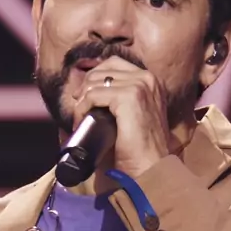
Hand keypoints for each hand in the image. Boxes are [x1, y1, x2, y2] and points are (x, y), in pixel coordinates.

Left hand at [73, 55, 170, 178]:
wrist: (151, 167)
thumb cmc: (139, 149)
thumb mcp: (132, 116)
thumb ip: (118, 99)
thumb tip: (86, 91)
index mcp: (151, 80)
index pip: (114, 63)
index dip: (94, 77)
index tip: (84, 96)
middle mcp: (148, 78)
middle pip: (103, 68)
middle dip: (85, 86)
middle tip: (79, 107)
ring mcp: (140, 86)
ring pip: (96, 81)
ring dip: (82, 100)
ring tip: (79, 118)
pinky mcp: (129, 97)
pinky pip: (93, 95)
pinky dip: (81, 108)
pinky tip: (80, 122)